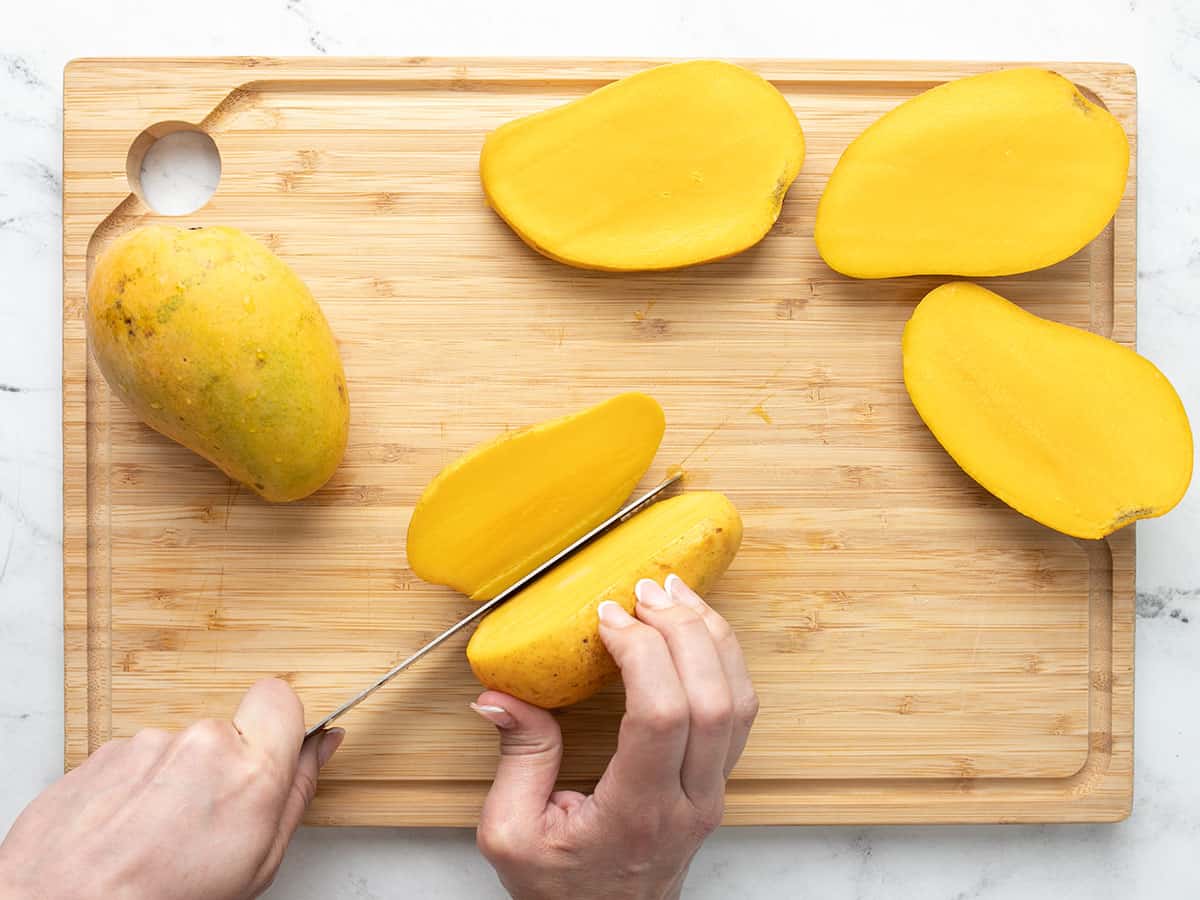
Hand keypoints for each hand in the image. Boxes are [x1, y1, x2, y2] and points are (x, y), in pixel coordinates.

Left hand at [0, 678, 343, 899]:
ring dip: (171, 784)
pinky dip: (132, 792)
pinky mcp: (101, 753)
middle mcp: (198, 743)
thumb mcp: (257, 864)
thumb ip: (297, 792)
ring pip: (176, 750)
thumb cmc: (162, 899)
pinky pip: (133, 762)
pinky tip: (124, 831)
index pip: (280, 697)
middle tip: (202, 824)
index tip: (268, 754)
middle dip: (219, 769)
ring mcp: (145, 744)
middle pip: (225, 733)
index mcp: (249, 771)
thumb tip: (322, 745)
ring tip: (153, 837)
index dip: (277, 725)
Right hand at [472, 574, 757, 899]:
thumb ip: (517, 760)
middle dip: (681, 630)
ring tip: (674, 594)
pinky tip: (695, 628)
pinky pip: (740, 710)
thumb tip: (498, 696)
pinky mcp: (717, 780)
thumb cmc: (562, 888)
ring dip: (711, 636)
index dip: (641, 654)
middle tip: (643, 591)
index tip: (607, 618)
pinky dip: (723, 658)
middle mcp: (689, 801)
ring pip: (740, 701)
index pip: (661, 716)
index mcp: (637, 812)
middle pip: (713, 699)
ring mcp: (712, 791)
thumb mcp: (512, 834)